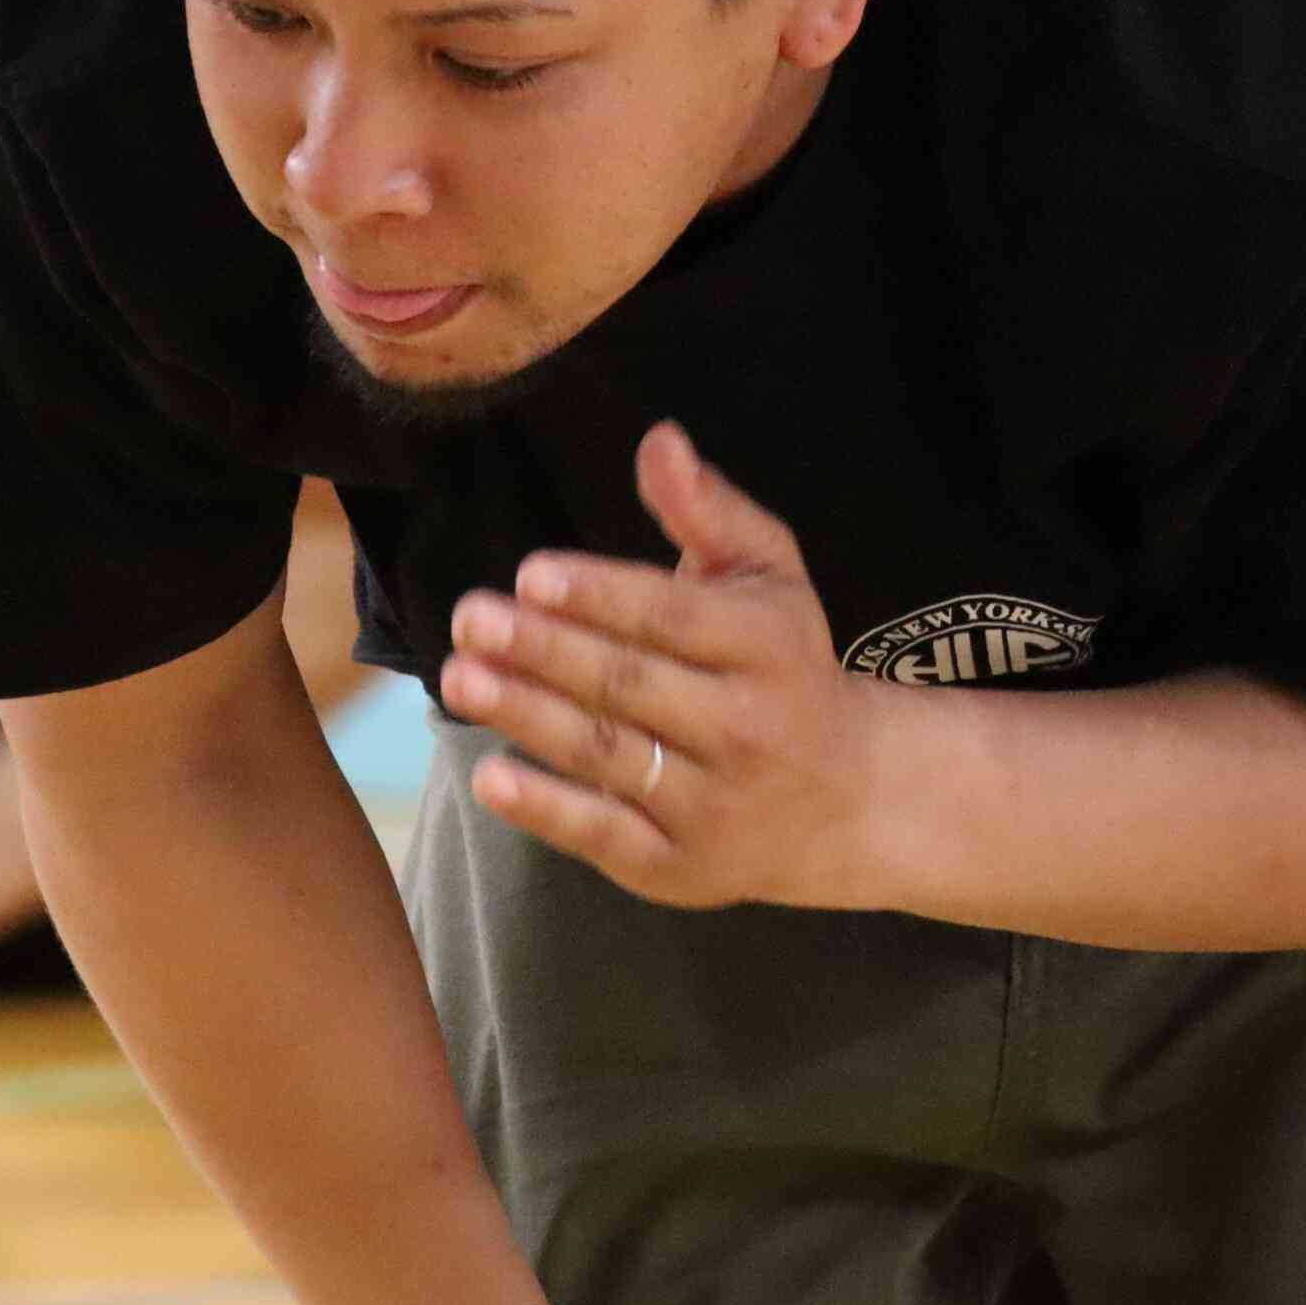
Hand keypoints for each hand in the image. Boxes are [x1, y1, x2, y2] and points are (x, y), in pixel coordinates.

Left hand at [436, 421, 910, 915]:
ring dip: (526, 717)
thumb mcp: (768, 582)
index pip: (675, 619)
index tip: (531, 574)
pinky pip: (602, 832)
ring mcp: (711, 803)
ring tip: (461, 678)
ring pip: (606, 754)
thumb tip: (659, 440)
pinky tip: (488, 775)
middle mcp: (746, 728)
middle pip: (629, 685)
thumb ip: (708, 512)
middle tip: (471, 618)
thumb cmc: (784, 667)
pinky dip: (544, 808)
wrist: (845, 801)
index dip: (601, 596)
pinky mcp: (675, 864)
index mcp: (771, 648)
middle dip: (544, 650)